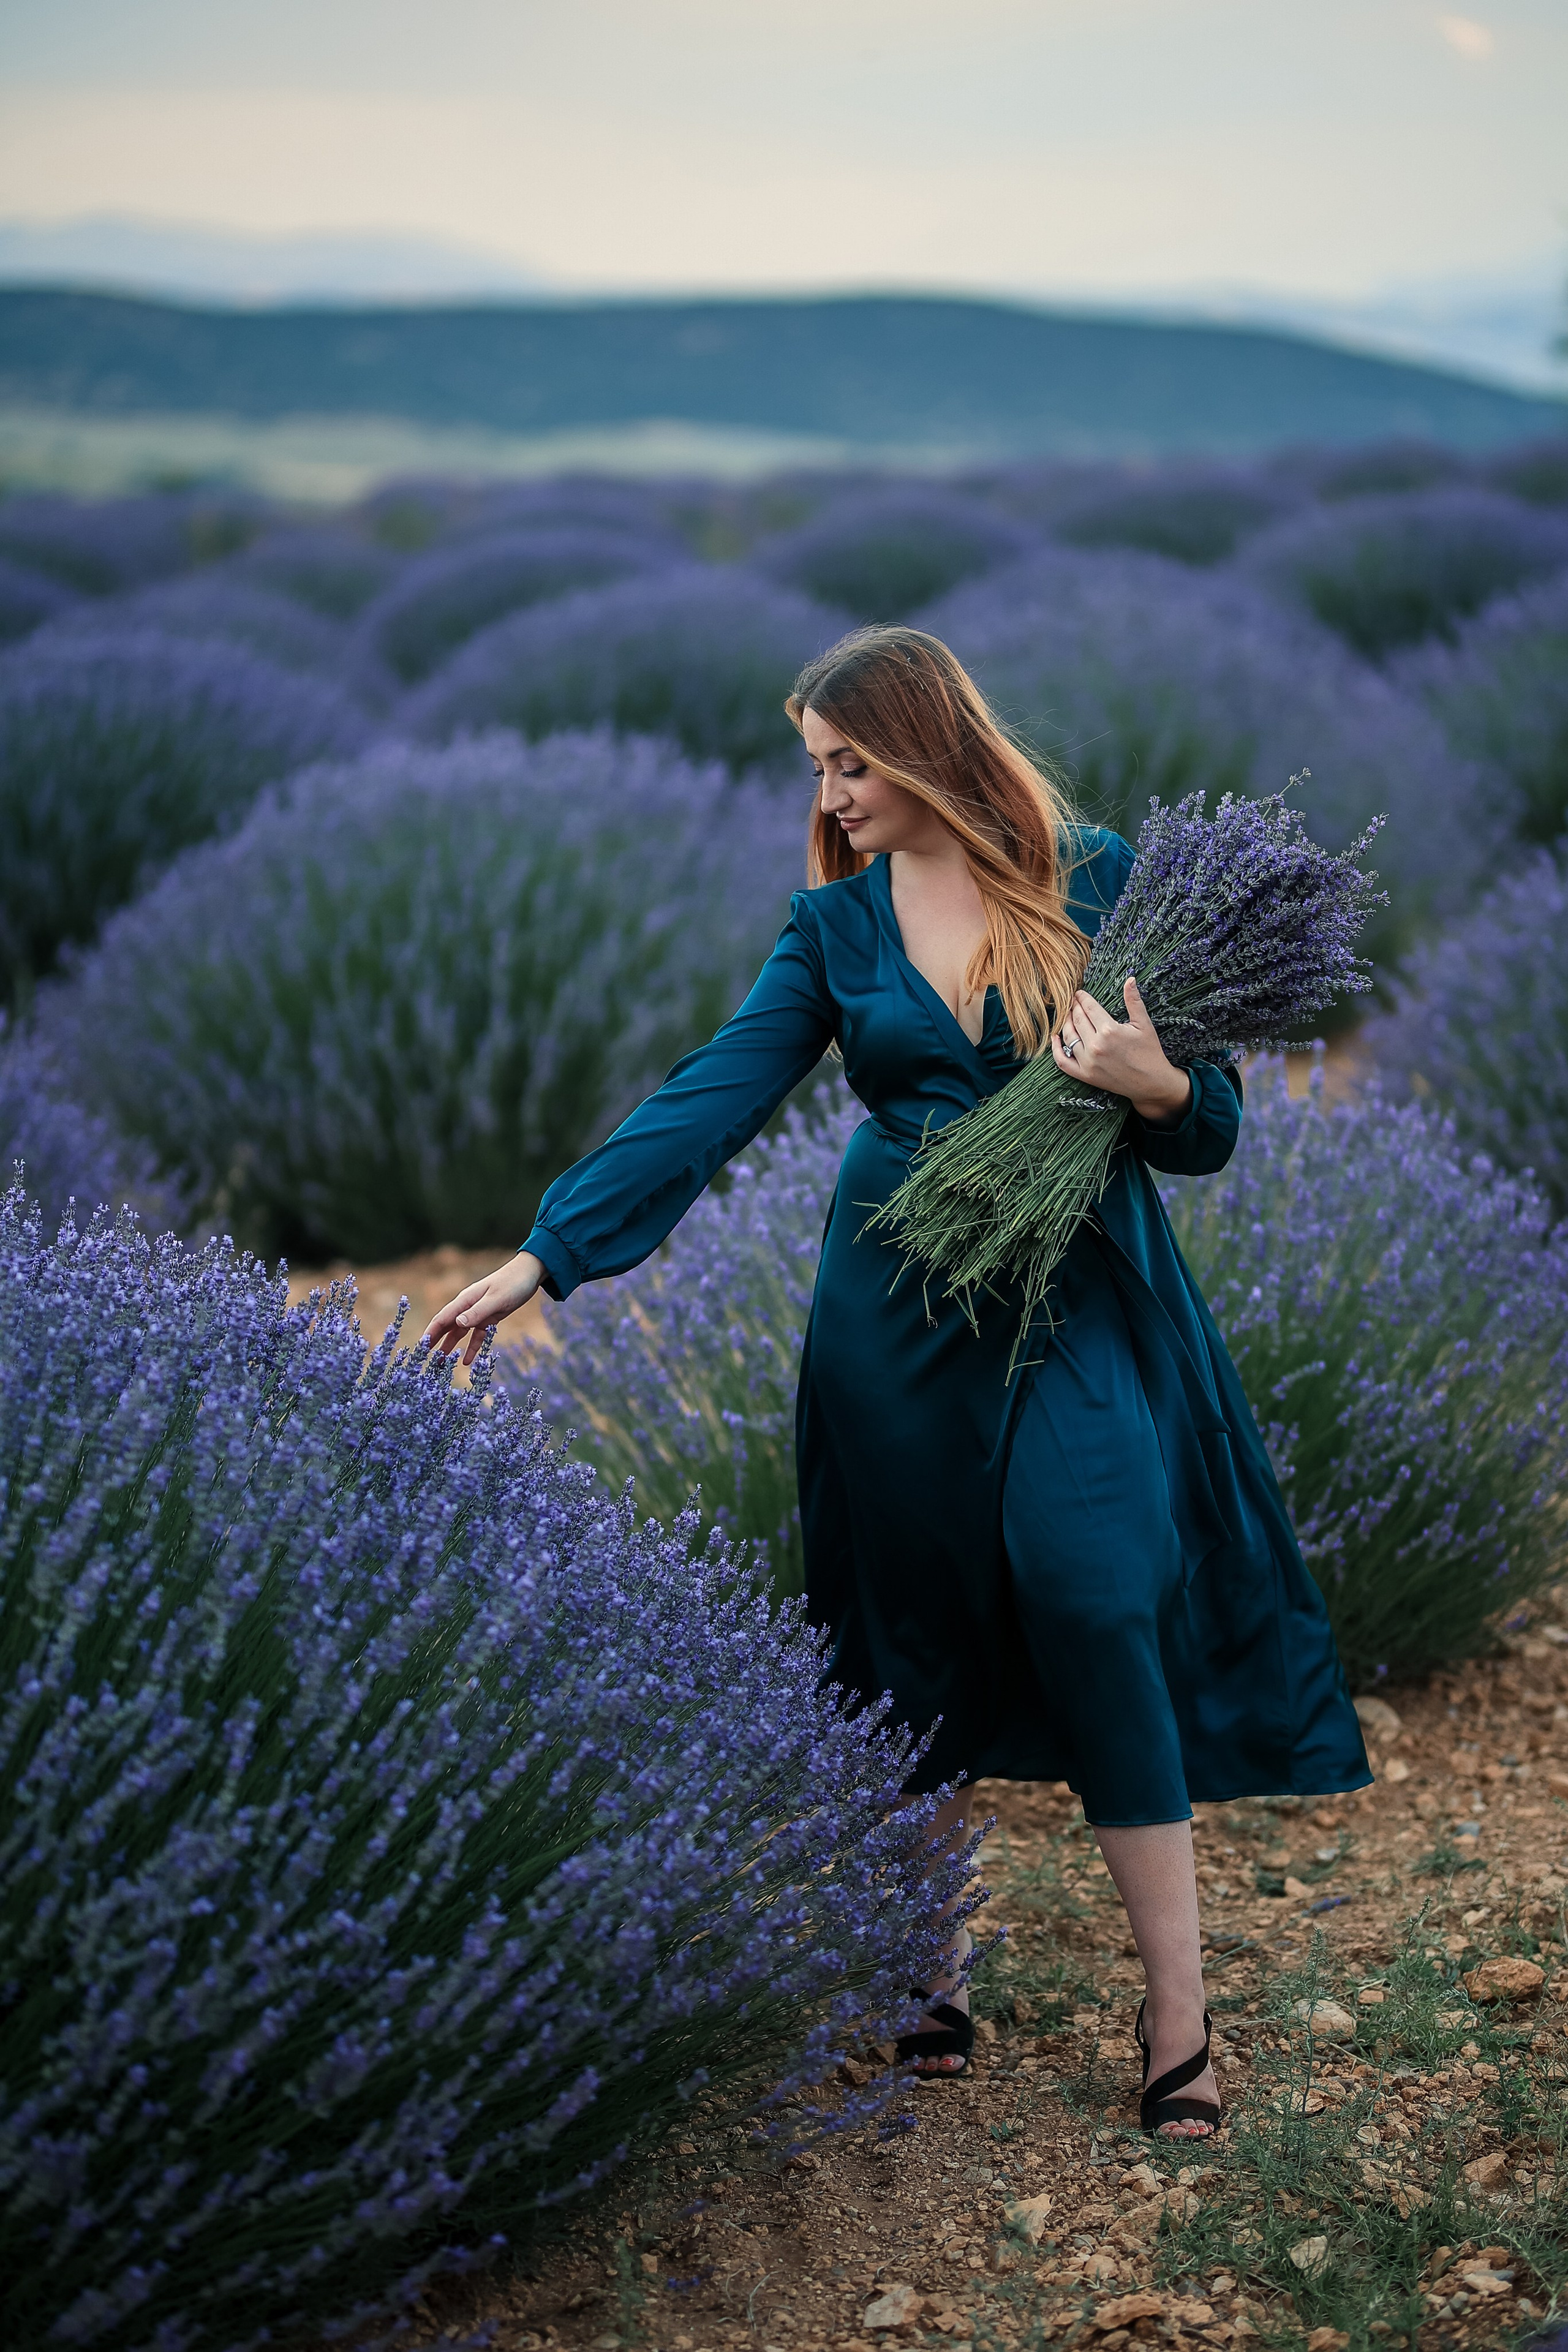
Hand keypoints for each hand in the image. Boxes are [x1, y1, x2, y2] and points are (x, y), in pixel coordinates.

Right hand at [423, 1251, 544, 1366]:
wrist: (529, 1274)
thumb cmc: (512, 1283)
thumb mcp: (496, 1299)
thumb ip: (477, 1312)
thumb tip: (457, 1324)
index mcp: (465, 1300)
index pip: (442, 1319)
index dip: (431, 1333)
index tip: (422, 1348)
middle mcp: (467, 1307)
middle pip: (447, 1326)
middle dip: (436, 1342)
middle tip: (427, 1360)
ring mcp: (477, 1313)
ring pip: (459, 1332)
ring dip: (451, 1346)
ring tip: (442, 1363)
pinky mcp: (489, 1318)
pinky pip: (477, 1335)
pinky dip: (472, 1347)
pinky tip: (467, 1361)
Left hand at [1050, 977, 1191, 1123]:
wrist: (1151, 1082)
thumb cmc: (1149, 1051)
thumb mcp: (1144, 1023)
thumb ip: (1133, 1000)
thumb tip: (1130, 978)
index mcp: (1109, 1030)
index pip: (1088, 1007)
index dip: (1082, 997)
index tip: (1079, 993)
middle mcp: (1096, 1046)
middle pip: (1077, 1019)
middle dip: (1074, 1007)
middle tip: (1073, 1001)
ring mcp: (1088, 1062)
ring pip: (1069, 1036)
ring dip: (1065, 1023)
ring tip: (1068, 1015)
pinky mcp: (1085, 1075)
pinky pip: (1063, 1061)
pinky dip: (1056, 1049)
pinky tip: (1056, 1037)